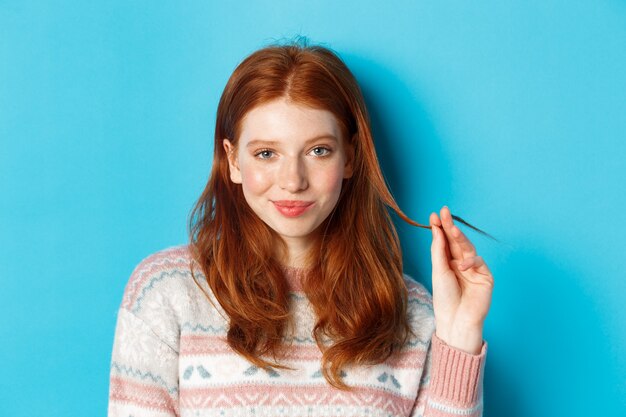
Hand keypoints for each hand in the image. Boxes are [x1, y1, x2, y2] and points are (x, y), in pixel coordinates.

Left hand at [430, 206, 493, 353]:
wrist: (456, 320)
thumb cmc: (445, 298)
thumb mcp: (438, 271)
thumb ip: (439, 249)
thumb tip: (436, 227)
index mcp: (447, 261)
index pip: (444, 240)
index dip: (440, 227)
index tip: (434, 214)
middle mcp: (461, 262)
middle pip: (456, 240)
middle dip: (449, 226)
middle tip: (444, 212)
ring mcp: (474, 268)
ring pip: (467, 247)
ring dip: (460, 237)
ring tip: (451, 229)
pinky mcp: (485, 276)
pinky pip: (478, 262)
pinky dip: (470, 261)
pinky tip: (461, 265)